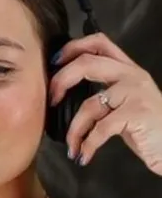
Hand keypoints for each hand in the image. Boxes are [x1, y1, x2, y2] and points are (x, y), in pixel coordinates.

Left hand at [49, 32, 161, 174]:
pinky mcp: (136, 114)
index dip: (72, 48)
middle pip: (86, 64)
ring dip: (74, 130)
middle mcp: (132, 75)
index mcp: (128, 68)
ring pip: (89, 105)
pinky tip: (84, 155)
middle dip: (61, 81)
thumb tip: (67, 91)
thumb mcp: (127, 101)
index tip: (55, 63)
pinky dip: (87, 145)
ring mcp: (135, 93)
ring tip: (72, 146)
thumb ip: (105, 90)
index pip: (98, 42)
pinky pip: (101, 129)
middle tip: (50, 100)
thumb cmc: (146, 128)